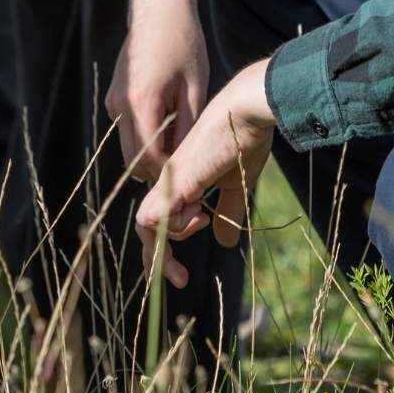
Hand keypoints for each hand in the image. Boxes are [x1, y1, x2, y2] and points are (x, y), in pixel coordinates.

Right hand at [105, 0, 208, 182]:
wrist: (158, 7)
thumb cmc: (182, 43)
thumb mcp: (195, 88)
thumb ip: (187, 129)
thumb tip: (184, 164)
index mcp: (140, 104)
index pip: (148, 160)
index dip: (170, 176)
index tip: (194, 176)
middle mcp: (119, 107)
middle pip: (134, 161)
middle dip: (160, 169)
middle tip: (192, 164)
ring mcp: (114, 102)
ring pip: (131, 146)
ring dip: (155, 151)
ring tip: (185, 138)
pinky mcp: (116, 97)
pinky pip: (130, 129)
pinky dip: (149, 135)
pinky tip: (173, 121)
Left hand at [134, 61, 276, 287]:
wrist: (248, 111)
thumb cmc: (245, 140)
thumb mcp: (236, 186)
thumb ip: (228, 213)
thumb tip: (224, 242)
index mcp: (180, 181)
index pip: (158, 221)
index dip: (165, 248)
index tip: (184, 272)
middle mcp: (168, 181)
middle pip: (146, 228)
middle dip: (157, 261)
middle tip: (181, 281)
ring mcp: (169, 180)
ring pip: (147, 224)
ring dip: (172, 241)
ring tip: (202, 220)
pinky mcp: (176, 181)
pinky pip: (156, 216)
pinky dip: (174, 227)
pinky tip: (200, 215)